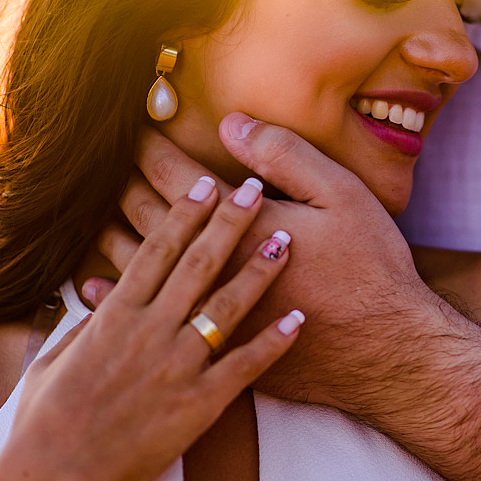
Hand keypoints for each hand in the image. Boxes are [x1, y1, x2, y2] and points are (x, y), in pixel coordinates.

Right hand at [0, 175, 302, 480]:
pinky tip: (299, 320)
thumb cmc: (43, 423)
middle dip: (229, 223)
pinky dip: (273, 343)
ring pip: (226, 307)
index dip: (186, 213)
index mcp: (113, 316)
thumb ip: (86, 322)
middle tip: (253, 189)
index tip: (207, 183)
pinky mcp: (197, 405)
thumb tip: (100, 291)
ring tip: (286, 240)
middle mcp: (148, 332)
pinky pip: (244, 368)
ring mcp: (175, 367)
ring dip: (258, 271)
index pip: (157, 251)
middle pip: (197, 265)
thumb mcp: (55, 359)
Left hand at [104, 116, 480, 480]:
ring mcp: (206, 311)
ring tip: (91, 210)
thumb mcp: (344, 196)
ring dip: (110, 233)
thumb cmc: (371, 271)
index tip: (133, 129)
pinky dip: (115, 293)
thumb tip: (232, 126)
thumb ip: (286, 156)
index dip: (151, 149)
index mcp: (241, 227)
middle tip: (103, 163)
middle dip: (123, 185)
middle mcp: (212, 270)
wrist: (388, 355)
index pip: (178, 179)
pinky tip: (94, 282)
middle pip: (148, 219)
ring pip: (137, 267)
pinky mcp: (209, 346)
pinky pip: (145, 317)